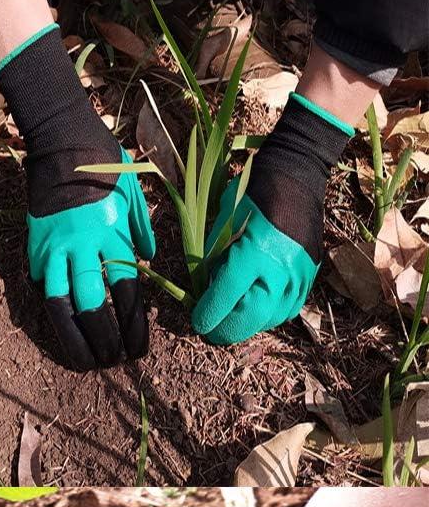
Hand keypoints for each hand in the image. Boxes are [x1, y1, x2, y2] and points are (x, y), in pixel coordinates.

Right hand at [0, 25, 155, 368]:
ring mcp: (54, 249)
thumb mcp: (134, 193)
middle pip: (92, 306)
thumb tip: (148, 261)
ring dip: (73, 340)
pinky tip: (63, 336)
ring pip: (61, 306)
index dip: (132, 327)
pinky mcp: (35, 249)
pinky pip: (44, 289)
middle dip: (104, 340)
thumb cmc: (104, 164)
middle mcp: (83, 247)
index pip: (125, 293)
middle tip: (112, 363)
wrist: (60, 143)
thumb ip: (142, 229)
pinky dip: (54, 315)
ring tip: (85, 364)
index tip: (138, 350)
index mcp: (112, 235)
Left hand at [192, 93, 351, 344]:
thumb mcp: (220, 226)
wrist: (297, 175)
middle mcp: (280, 269)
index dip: (206, 315)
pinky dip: (268, 316)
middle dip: (224, 330)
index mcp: (253, 252)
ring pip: (269, 319)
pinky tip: (254, 311)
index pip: (224, 298)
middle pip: (248, 319)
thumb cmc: (251, 195)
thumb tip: (204, 293)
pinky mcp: (310, 275)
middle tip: (209, 329)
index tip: (196, 321)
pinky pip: (288, 309)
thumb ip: (212, 263)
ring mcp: (299, 274)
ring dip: (246, 325)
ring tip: (230, 320)